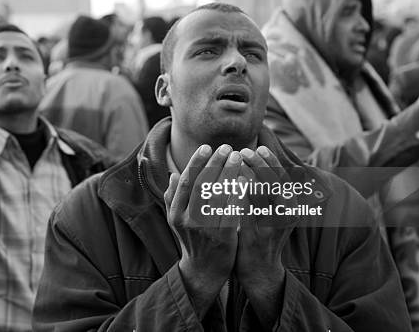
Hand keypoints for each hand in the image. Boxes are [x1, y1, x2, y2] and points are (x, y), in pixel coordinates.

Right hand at [163, 143, 241, 318]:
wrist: (203, 272)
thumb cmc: (192, 241)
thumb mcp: (176, 220)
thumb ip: (173, 198)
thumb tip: (173, 175)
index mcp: (175, 212)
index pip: (186, 181)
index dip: (196, 162)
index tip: (207, 147)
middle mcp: (187, 220)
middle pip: (202, 184)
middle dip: (215, 163)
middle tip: (228, 147)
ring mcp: (204, 230)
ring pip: (217, 195)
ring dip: (229, 173)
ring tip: (239, 157)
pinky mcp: (222, 238)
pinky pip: (231, 211)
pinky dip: (237, 194)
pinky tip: (246, 181)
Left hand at [237, 146, 294, 328]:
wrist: (258, 268)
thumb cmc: (262, 232)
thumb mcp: (273, 210)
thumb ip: (270, 189)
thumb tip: (263, 159)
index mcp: (293, 207)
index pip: (285, 178)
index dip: (271, 162)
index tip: (259, 148)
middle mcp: (287, 216)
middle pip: (276, 184)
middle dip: (260, 165)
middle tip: (244, 151)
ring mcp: (272, 227)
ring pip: (263, 196)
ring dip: (249, 176)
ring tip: (235, 162)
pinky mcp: (256, 236)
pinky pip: (248, 212)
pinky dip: (240, 196)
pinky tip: (229, 185)